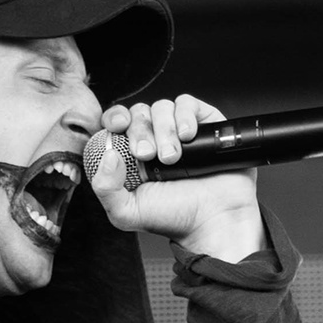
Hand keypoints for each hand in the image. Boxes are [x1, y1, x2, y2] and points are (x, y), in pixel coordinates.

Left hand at [86, 96, 264, 263]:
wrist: (216, 218)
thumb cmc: (176, 218)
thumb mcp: (127, 213)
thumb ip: (105, 188)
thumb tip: (107, 156)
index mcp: (131, 158)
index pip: (115, 125)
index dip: (114, 119)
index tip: (118, 127)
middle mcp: (154, 141)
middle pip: (138, 114)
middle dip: (141, 132)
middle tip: (149, 156)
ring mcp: (178, 132)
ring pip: (161, 108)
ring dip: (164, 130)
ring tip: (173, 157)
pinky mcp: (203, 125)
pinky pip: (187, 103)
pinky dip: (184, 115)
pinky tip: (188, 136)